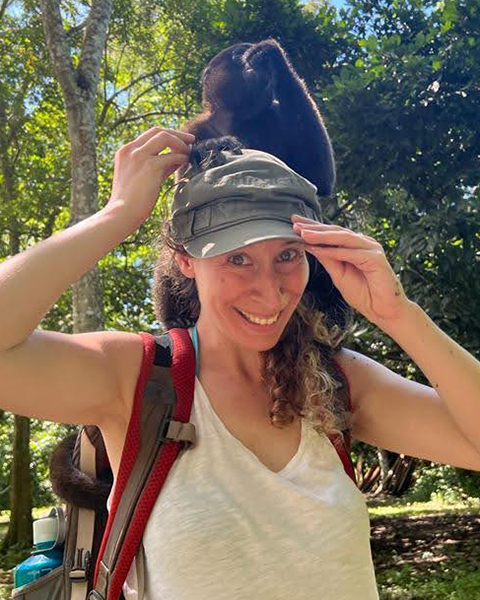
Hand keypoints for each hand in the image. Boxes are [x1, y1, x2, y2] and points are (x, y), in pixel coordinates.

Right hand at [107, 127, 194, 226]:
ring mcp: (139, 156)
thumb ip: (157, 167)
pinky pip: (172, 156)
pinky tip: (186, 163)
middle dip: (177, 134)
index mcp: (125, 151)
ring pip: (165, 137)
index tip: (180, 141)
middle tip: (191, 140)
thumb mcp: (142, 178)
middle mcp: (131, 150)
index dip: (168, 135)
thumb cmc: (131, 202)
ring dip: (180, 143)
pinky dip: (181, 157)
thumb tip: (176, 160)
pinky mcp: (150, 166)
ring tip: (189, 152)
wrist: (121, 214)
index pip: (149, 135)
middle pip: (158, 131)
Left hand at [291, 214, 411, 326]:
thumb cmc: (363, 294)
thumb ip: (328, 259)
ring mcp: (371, 248)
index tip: (294, 223)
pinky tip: (318, 249)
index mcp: (354, 245)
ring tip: (304, 234)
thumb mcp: (338, 274)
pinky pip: (351, 253)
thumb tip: (310, 245)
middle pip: (335, 231)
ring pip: (342, 238)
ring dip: (321, 236)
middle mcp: (363, 243)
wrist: (383, 311)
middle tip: (295, 223)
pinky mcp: (376, 258)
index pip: (331, 233)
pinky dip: (334, 251)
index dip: (313, 228)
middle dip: (314, 228)